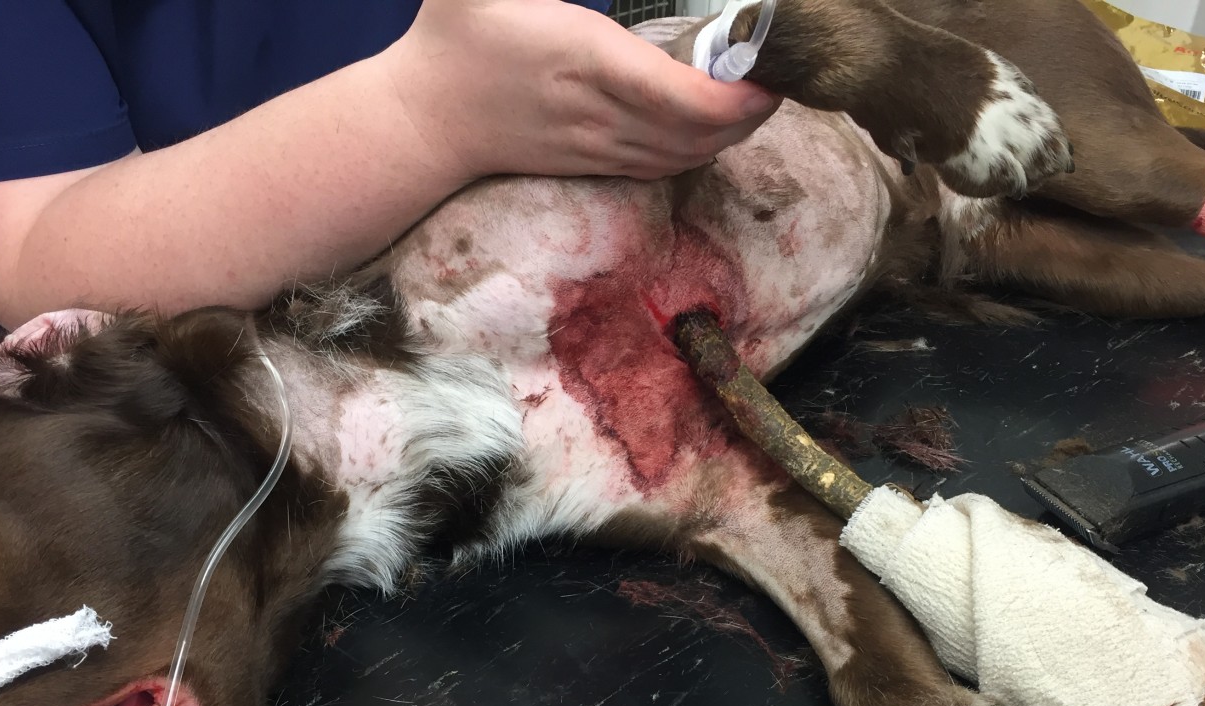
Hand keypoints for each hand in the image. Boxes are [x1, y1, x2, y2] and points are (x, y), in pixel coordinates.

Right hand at [389, 0, 780, 179]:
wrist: (425, 120)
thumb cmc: (452, 39)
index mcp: (583, 60)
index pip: (678, 95)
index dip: (734, 95)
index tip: (767, 70)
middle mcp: (600, 114)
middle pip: (699, 133)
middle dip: (752, 111)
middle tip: (780, 72)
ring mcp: (600, 147)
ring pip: (687, 156)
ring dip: (733, 133)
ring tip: (761, 95)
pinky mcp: (595, 164)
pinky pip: (665, 167)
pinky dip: (703, 150)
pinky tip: (720, 125)